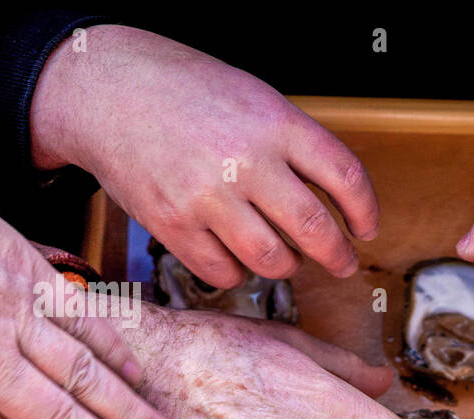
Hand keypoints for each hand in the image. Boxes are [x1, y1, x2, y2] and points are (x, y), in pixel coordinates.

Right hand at [31, 26, 378, 285]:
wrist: (106, 91)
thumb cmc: (187, 95)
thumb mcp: (254, 99)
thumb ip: (295, 146)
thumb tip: (340, 201)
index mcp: (274, 121)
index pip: (345, 177)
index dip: (365, 211)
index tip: (366, 228)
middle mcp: (244, 159)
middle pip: (316, 229)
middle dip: (338, 256)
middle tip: (341, 263)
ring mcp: (206, 195)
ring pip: (274, 260)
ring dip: (287, 265)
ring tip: (285, 256)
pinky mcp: (173, 224)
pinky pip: (225, 272)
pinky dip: (238, 271)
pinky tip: (237, 256)